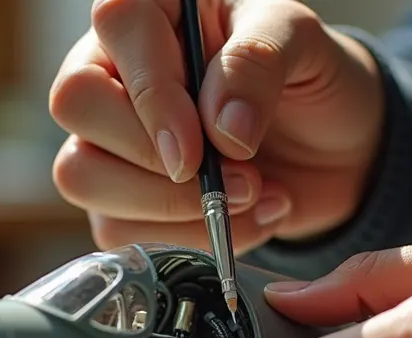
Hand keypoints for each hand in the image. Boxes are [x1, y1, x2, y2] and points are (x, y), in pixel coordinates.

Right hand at [50, 0, 383, 254]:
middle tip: (239, 177)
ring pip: (80, 174)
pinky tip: (244, 219)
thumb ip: (259, 62)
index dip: (153, 95)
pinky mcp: (118, 200)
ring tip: (250, 196)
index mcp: (153, 10)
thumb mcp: (301, 44)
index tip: (198, 149)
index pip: (118, 27)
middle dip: (157, 161)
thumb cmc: (308, 78)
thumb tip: (223, 128)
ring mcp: (107, 137)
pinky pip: (115, 231)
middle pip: (77, 104)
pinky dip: (186, 240)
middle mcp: (115, 67)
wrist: (334, 148)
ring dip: (170, 208)